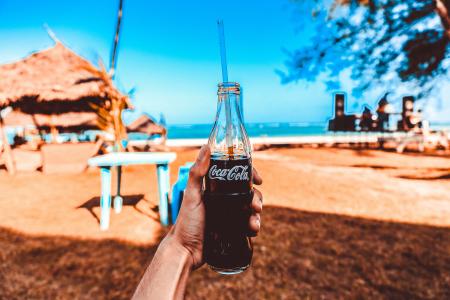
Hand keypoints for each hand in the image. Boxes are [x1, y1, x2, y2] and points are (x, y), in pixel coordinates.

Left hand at [168, 145, 262, 268]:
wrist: (186, 252)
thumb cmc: (186, 222)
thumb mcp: (192, 195)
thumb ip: (197, 172)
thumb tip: (206, 146)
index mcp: (214, 188)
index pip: (236, 175)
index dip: (250, 174)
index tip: (259, 179)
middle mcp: (222, 199)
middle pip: (247, 192)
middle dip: (256, 198)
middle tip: (256, 207)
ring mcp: (228, 214)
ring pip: (250, 208)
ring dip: (256, 214)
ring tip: (254, 223)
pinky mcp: (232, 229)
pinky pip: (248, 224)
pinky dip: (253, 226)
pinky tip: (252, 231)